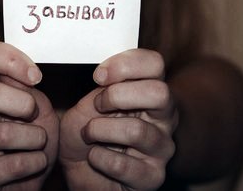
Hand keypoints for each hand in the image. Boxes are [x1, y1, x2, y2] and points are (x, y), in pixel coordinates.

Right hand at [0, 42, 58, 189]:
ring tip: (38, 143)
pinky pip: (14, 164)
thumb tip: (25, 75)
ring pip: (3, 133)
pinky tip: (33, 163)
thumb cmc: (29, 137)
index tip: (36, 77)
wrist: (20, 182)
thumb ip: (27, 88)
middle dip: (22, 103)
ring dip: (35, 138)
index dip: (11, 60)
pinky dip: (36, 162)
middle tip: (34, 115)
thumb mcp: (35, 106)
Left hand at [59, 49, 177, 189]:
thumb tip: (106, 73)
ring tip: (88, 134)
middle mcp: (163, 118)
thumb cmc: (86, 134)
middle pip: (159, 93)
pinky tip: (94, 157)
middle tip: (97, 105)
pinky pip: (123, 165)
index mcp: (150, 92)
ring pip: (136, 131)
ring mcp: (161, 148)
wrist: (79, 171)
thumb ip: (102, 85)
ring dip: (100, 130)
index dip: (125, 64)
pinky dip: (99, 158)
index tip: (99, 75)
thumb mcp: (88, 101)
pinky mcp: (153, 177)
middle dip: (118, 95)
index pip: (155, 64)